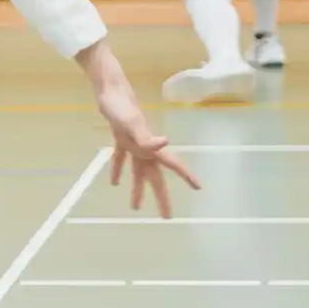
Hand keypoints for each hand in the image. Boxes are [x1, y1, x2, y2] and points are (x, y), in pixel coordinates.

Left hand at [75, 40, 199, 217]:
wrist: (110, 90)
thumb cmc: (120, 106)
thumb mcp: (130, 123)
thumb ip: (146, 137)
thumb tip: (165, 143)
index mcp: (151, 146)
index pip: (172, 164)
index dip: (186, 176)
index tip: (199, 188)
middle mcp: (145, 148)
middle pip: (155, 177)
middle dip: (161, 197)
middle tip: (166, 217)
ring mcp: (134, 143)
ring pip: (138, 172)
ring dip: (137, 189)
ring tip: (134, 208)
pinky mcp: (121, 138)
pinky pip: (121, 159)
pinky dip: (119, 170)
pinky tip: (115, 183)